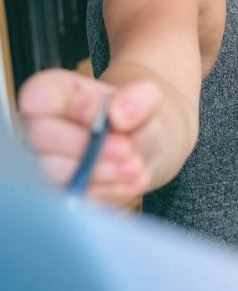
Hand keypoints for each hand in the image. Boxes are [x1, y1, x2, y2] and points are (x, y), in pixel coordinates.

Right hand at [19, 68, 160, 204]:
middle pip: (42, 137)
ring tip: (134, 167)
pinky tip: (129, 183)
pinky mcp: (55, 193)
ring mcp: (42, 162)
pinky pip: (70, 198)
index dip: (72, 107)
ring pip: (53, 173)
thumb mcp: (146, 99)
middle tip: (125, 149)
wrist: (141, 147)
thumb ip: (138, 99)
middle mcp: (39, 127)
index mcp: (53, 92)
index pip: (39, 96)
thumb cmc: (133, 116)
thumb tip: (118, 115)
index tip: (109, 116)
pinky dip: (104, 193)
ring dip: (97, 172)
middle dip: (86, 145)